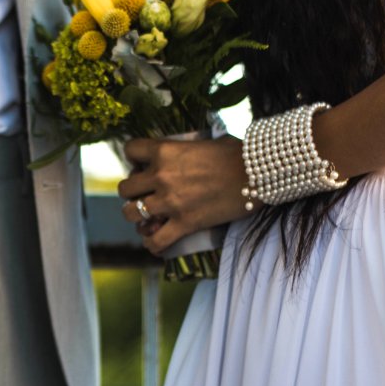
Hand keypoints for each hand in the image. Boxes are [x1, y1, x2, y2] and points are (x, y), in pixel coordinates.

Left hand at [118, 135, 253, 254]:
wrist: (259, 173)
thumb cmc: (239, 153)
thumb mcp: (206, 142)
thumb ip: (187, 148)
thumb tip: (186, 150)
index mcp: (165, 150)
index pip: (130, 150)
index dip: (133, 158)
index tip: (142, 164)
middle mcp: (161, 175)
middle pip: (125, 188)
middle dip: (132, 192)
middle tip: (144, 194)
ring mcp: (171, 201)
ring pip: (131, 214)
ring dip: (137, 216)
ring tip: (147, 217)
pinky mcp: (185, 223)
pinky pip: (156, 240)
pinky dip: (152, 243)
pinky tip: (155, 241)